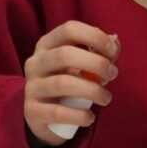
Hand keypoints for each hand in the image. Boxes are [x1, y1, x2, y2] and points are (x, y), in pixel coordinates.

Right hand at [22, 20, 119, 147]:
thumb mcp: (79, 65)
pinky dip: (79, 115)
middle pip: (65, 54)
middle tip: (113, 74)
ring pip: (63, 84)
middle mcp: (35, 63)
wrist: (42, 116)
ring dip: (92, 91)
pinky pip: (57, 113)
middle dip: (96, 63)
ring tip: (106, 98)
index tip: (112, 51)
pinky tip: (90, 117)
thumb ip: (98, 53)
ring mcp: (32, 87)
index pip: (69, 30)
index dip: (94, 36)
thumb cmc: (67, 82)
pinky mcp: (32, 112)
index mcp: (47, 45)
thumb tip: (115, 44)